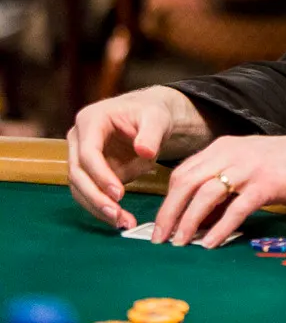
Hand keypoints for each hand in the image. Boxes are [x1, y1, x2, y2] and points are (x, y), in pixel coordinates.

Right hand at [67, 86, 192, 229]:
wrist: (150, 118)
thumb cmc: (152, 113)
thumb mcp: (157, 118)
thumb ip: (151, 134)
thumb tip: (144, 151)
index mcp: (91, 120)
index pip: (88, 153)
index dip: (101, 175)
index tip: (119, 194)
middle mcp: (78, 139)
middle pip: (78, 174)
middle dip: (96, 197)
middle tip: (117, 215)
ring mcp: (80, 157)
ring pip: (80, 188)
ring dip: (98, 208)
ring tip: (123, 222)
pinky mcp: (89, 173)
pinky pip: (90, 194)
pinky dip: (103, 208)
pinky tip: (121, 219)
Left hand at [152, 135, 285, 248]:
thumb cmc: (283, 162)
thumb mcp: (247, 162)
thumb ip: (222, 182)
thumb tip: (196, 218)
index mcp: (224, 146)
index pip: (183, 172)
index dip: (168, 199)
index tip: (161, 222)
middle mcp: (232, 153)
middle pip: (187, 182)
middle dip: (169, 212)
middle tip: (161, 238)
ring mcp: (249, 168)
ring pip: (206, 195)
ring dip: (188, 222)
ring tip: (181, 243)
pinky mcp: (266, 184)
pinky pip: (236, 209)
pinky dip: (220, 228)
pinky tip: (211, 243)